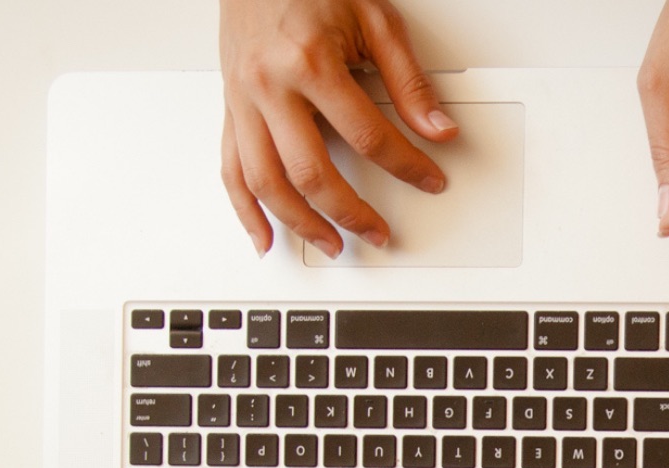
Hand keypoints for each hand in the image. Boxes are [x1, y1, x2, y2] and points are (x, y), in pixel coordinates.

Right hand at [220, 0, 456, 256]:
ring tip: (331, 243)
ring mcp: (243, 101)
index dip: (406, 166)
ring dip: (301, 223)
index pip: (368, 136)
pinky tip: (264, 235)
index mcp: (310, 62)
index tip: (430, 180)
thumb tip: (437, 129)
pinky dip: (246, 210)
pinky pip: (231, 169)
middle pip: (311, 172)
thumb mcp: (374, 20)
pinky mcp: (230, 108)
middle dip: (350, 212)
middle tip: (379, 232)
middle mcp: (269, 87)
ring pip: (266, 182)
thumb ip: (408, 80)